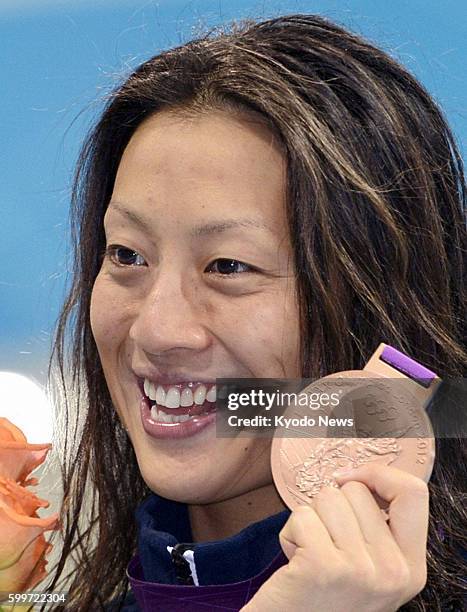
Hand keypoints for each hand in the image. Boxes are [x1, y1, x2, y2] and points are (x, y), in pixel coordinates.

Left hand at [242, 464, 428, 611]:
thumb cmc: (324, 596)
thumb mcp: (369, 567)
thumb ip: (377, 528)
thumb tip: (358, 476)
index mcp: (411, 569)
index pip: (414, 494)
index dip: (379, 475)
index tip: (350, 479)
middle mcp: (393, 572)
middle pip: (358, 491)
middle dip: (332, 508)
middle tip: (325, 547)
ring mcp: (360, 570)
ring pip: (328, 498)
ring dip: (309, 521)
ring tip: (310, 556)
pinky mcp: (323, 566)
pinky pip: (302, 516)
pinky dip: (289, 534)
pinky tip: (294, 564)